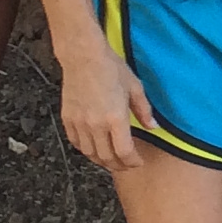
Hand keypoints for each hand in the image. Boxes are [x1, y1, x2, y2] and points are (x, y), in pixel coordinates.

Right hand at [57, 37, 156, 175]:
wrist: (83, 57)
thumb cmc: (111, 68)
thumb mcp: (135, 87)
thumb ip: (144, 110)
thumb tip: (153, 127)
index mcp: (115, 118)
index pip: (124, 152)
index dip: (132, 162)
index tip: (138, 162)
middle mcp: (96, 125)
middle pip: (107, 157)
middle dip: (119, 165)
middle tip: (127, 165)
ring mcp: (80, 123)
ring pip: (90, 153)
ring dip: (102, 161)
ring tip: (112, 159)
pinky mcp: (68, 120)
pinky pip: (76, 143)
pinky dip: (86, 150)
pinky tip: (94, 148)